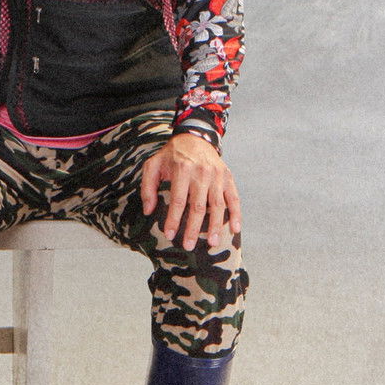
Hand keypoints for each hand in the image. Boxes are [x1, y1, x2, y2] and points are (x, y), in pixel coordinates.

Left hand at [138, 132, 239, 251]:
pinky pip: (234, 198)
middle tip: (189, 246)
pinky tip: (234, 229)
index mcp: (182, 170)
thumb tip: (148, 211)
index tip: (170, 235)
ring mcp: (217, 176)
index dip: (174, 219)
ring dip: (216, 226)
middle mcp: (202, 173)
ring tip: (213, 243)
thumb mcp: (153, 165)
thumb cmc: (171, 155)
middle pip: (198, 206)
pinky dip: (236, 214)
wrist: (195, 138)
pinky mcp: (228, 178)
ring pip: (217, 205)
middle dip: (194, 229)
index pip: (178, 200)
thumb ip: (148, 187)